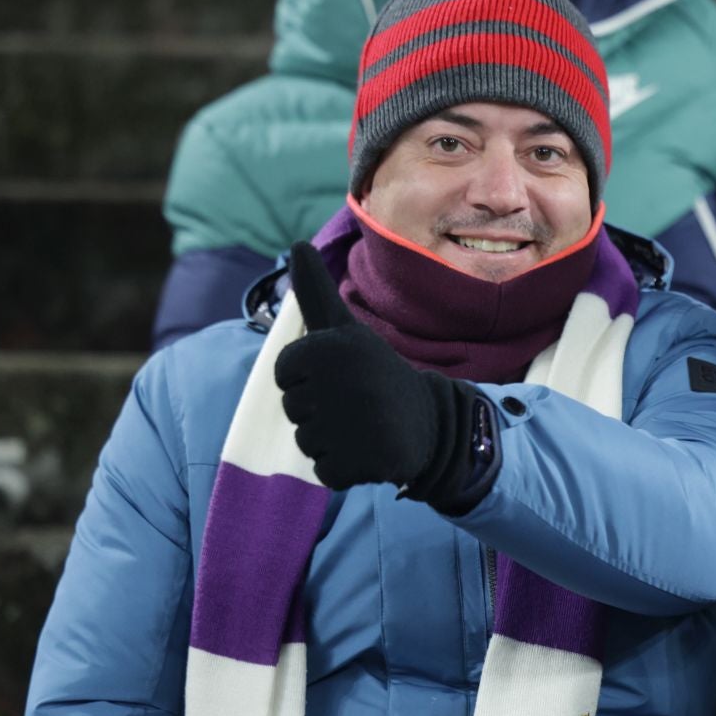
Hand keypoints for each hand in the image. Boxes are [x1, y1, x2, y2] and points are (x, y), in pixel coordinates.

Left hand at [274, 242, 481, 496]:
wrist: (430, 421)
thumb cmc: (376, 372)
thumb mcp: (346, 329)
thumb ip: (316, 292)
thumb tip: (297, 243)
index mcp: (330, 347)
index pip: (285, 374)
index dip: (307, 380)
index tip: (339, 376)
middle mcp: (340, 382)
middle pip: (293, 409)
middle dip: (318, 413)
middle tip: (355, 404)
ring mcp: (352, 424)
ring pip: (306, 442)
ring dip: (330, 441)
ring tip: (362, 426)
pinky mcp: (364, 461)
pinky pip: (326, 472)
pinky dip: (344, 469)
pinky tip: (369, 452)